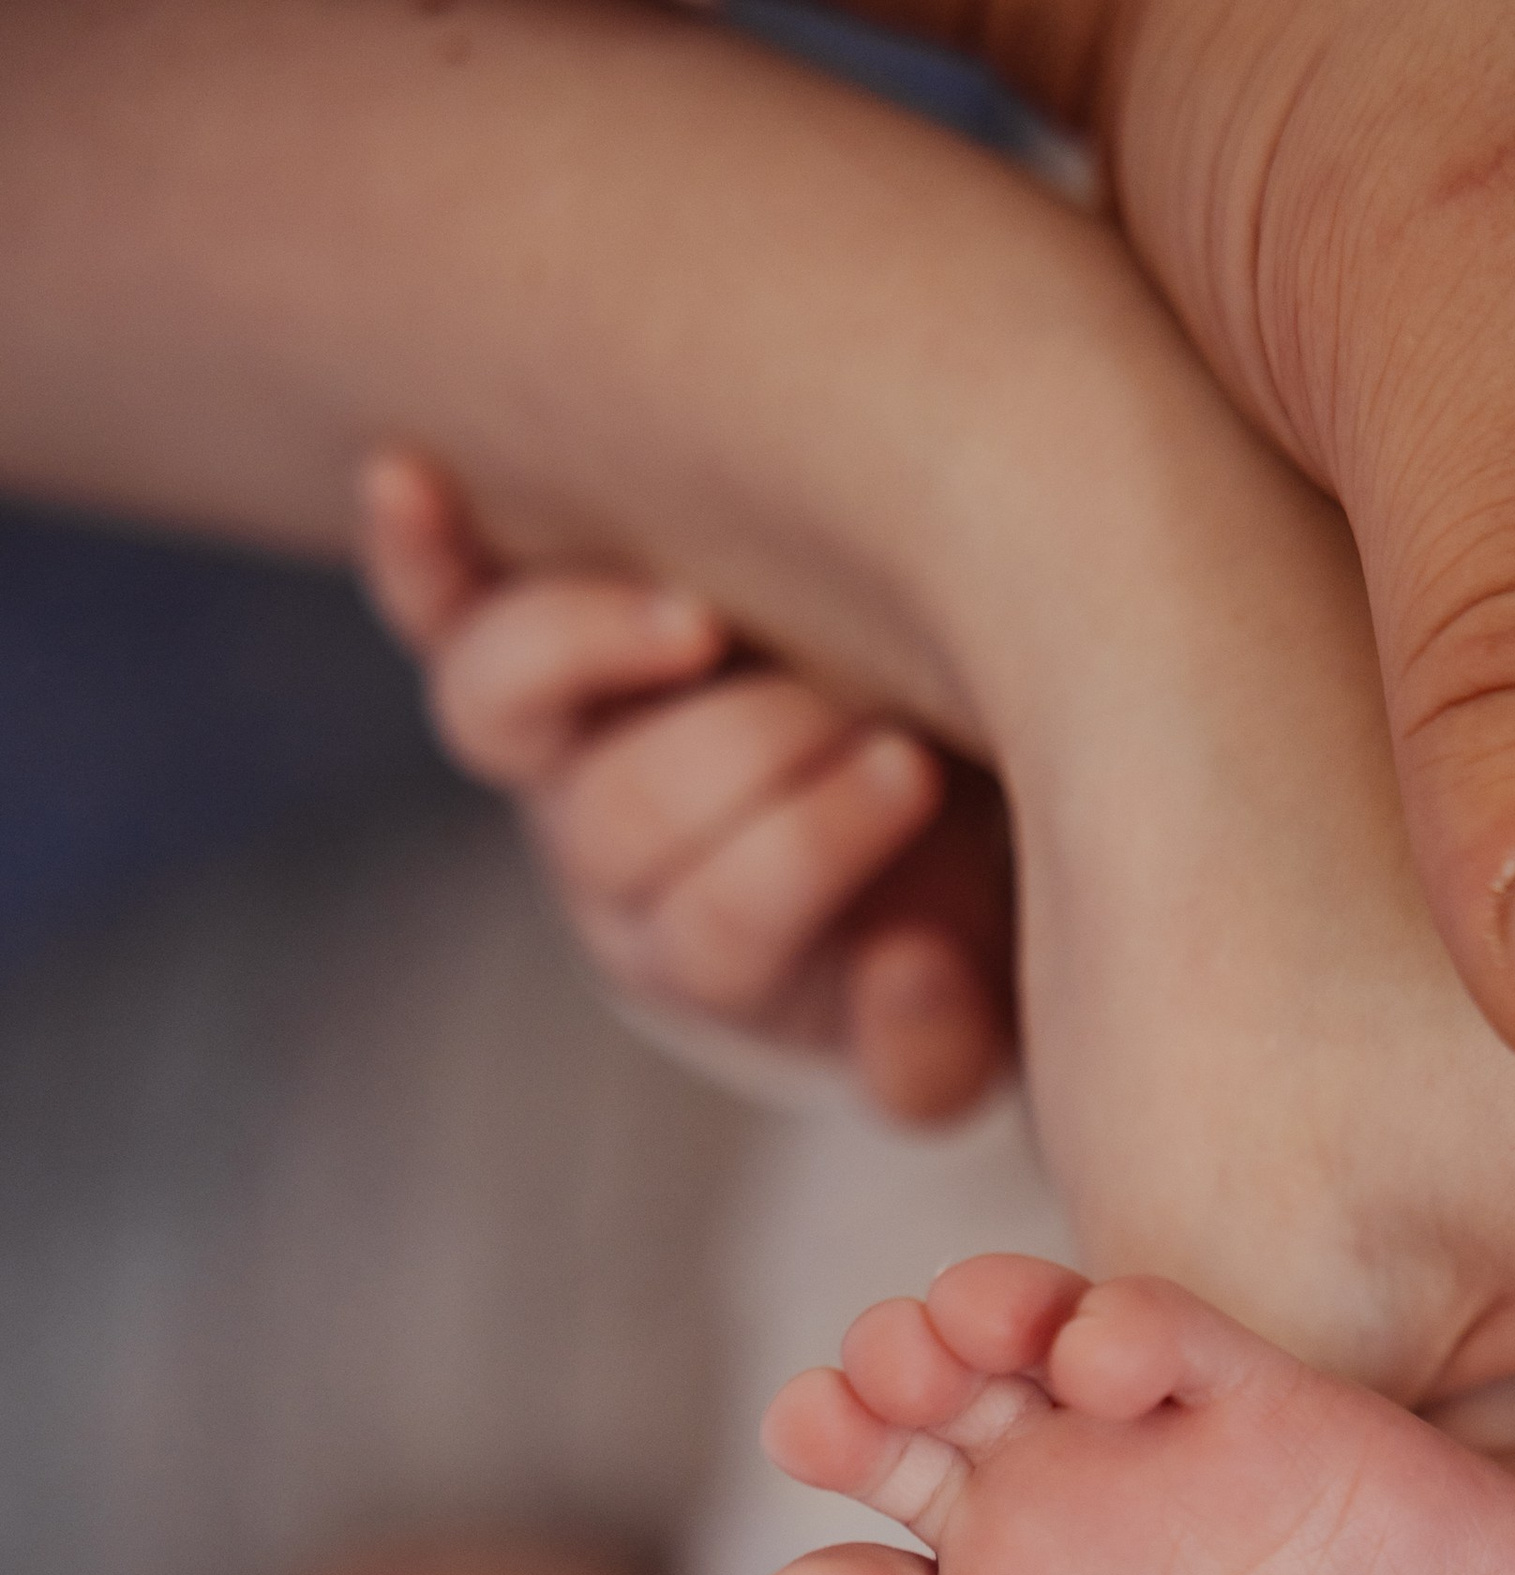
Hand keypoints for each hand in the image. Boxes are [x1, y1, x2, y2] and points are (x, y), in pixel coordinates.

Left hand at [356, 450, 1014, 1123]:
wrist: (924, 805)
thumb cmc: (970, 894)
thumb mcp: (990, 997)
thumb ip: (947, 1042)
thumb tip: (907, 975)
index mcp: (712, 962)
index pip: (726, 926)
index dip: (812, 848)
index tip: (915, 771)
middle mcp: (608, 861)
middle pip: (621, 820)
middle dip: (750, 754)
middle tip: (868, 702)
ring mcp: (554, 747)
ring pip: (500, 706)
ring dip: (592, 652)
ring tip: (698, 623)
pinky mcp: (519, 641)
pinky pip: (437, 603)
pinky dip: (415, 548)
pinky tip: (405, 473)